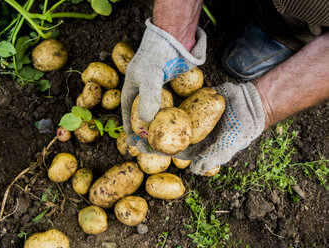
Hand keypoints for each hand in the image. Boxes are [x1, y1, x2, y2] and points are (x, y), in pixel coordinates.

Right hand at [121, 19, 206, 134]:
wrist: (175, 37)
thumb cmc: (158, 54)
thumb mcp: (150, 76)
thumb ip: (149, 97)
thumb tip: (147, 121)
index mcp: (132, 86)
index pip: (127, 110)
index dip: (129, 125)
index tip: (131, 139)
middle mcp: (144, 88)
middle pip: (142, 112)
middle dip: (144, 129)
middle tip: (149, 144)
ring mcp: (159, 86)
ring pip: (157, 109)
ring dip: (158, 124)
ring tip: (163, 139)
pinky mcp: (171, 84)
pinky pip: (171, 102)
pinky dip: (172, 114)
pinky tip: (177, 123)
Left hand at [134, 82, 265, 174]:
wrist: (252, 104)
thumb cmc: (241, 129)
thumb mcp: (228, 144)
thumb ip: (212, 156)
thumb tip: (194, 169)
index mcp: (195, 147)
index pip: (170, 150)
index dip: (153, 149)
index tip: (137, 145)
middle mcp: (189, 133)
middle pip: (164, 134)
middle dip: (147, 134)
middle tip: (129, 131)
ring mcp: (190, 117)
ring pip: (167, 118)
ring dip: (151, 117)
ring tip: (133, 114)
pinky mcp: (192, 102)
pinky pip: (176, 102)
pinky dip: (164, 100)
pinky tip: (149, 96)